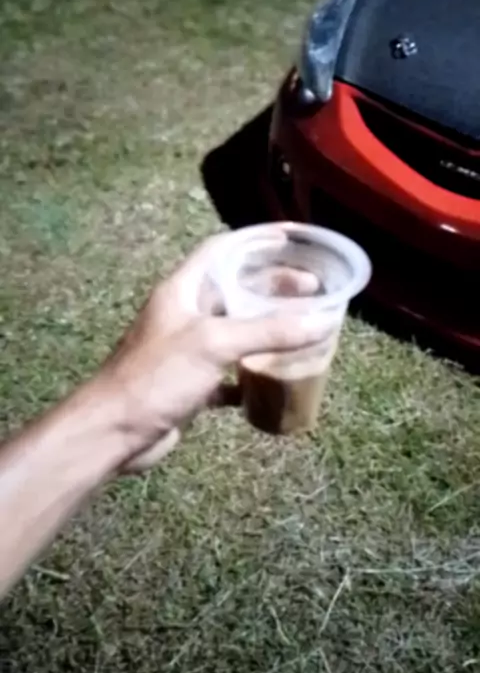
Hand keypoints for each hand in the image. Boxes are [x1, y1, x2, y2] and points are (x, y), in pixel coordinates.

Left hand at [102, 234, 325, 471]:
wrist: (112, 432)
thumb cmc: (155, 377)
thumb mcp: (213, 345)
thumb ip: (267, 331)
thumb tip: (320, 321)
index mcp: (183, 290)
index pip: (223, 249)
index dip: (257, 240)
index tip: (293, 239)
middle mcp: (184, 314)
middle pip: (235, 289)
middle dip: (272, 286)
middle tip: (312, 291)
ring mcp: (187, 351)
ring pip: (234, 331)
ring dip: (266, 330)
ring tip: (302, 329)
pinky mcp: (190, 384)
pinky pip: (228, 372)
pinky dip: (251, 373)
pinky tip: (275, 378)